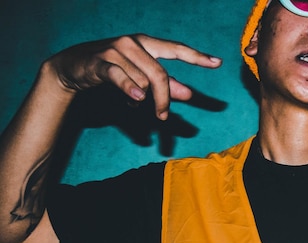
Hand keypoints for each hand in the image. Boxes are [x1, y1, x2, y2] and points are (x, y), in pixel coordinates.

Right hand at [46, 34, 221, 119]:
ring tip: (134, 102)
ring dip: (141, 98)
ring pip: (141, 80)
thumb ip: (165, 85)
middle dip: (165, 98)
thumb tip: (189, 94)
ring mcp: (116, 50)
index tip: (217, 63)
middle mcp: (133, 43)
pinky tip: (136, 100)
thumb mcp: (141, 78)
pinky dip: (130, 90)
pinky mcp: (100, 62)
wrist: (72, 68)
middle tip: (163, 117)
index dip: (197, 57)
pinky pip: (121, 78)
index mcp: (147, 44)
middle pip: (160, 74)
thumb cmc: (112, 70)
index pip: (176, 49)